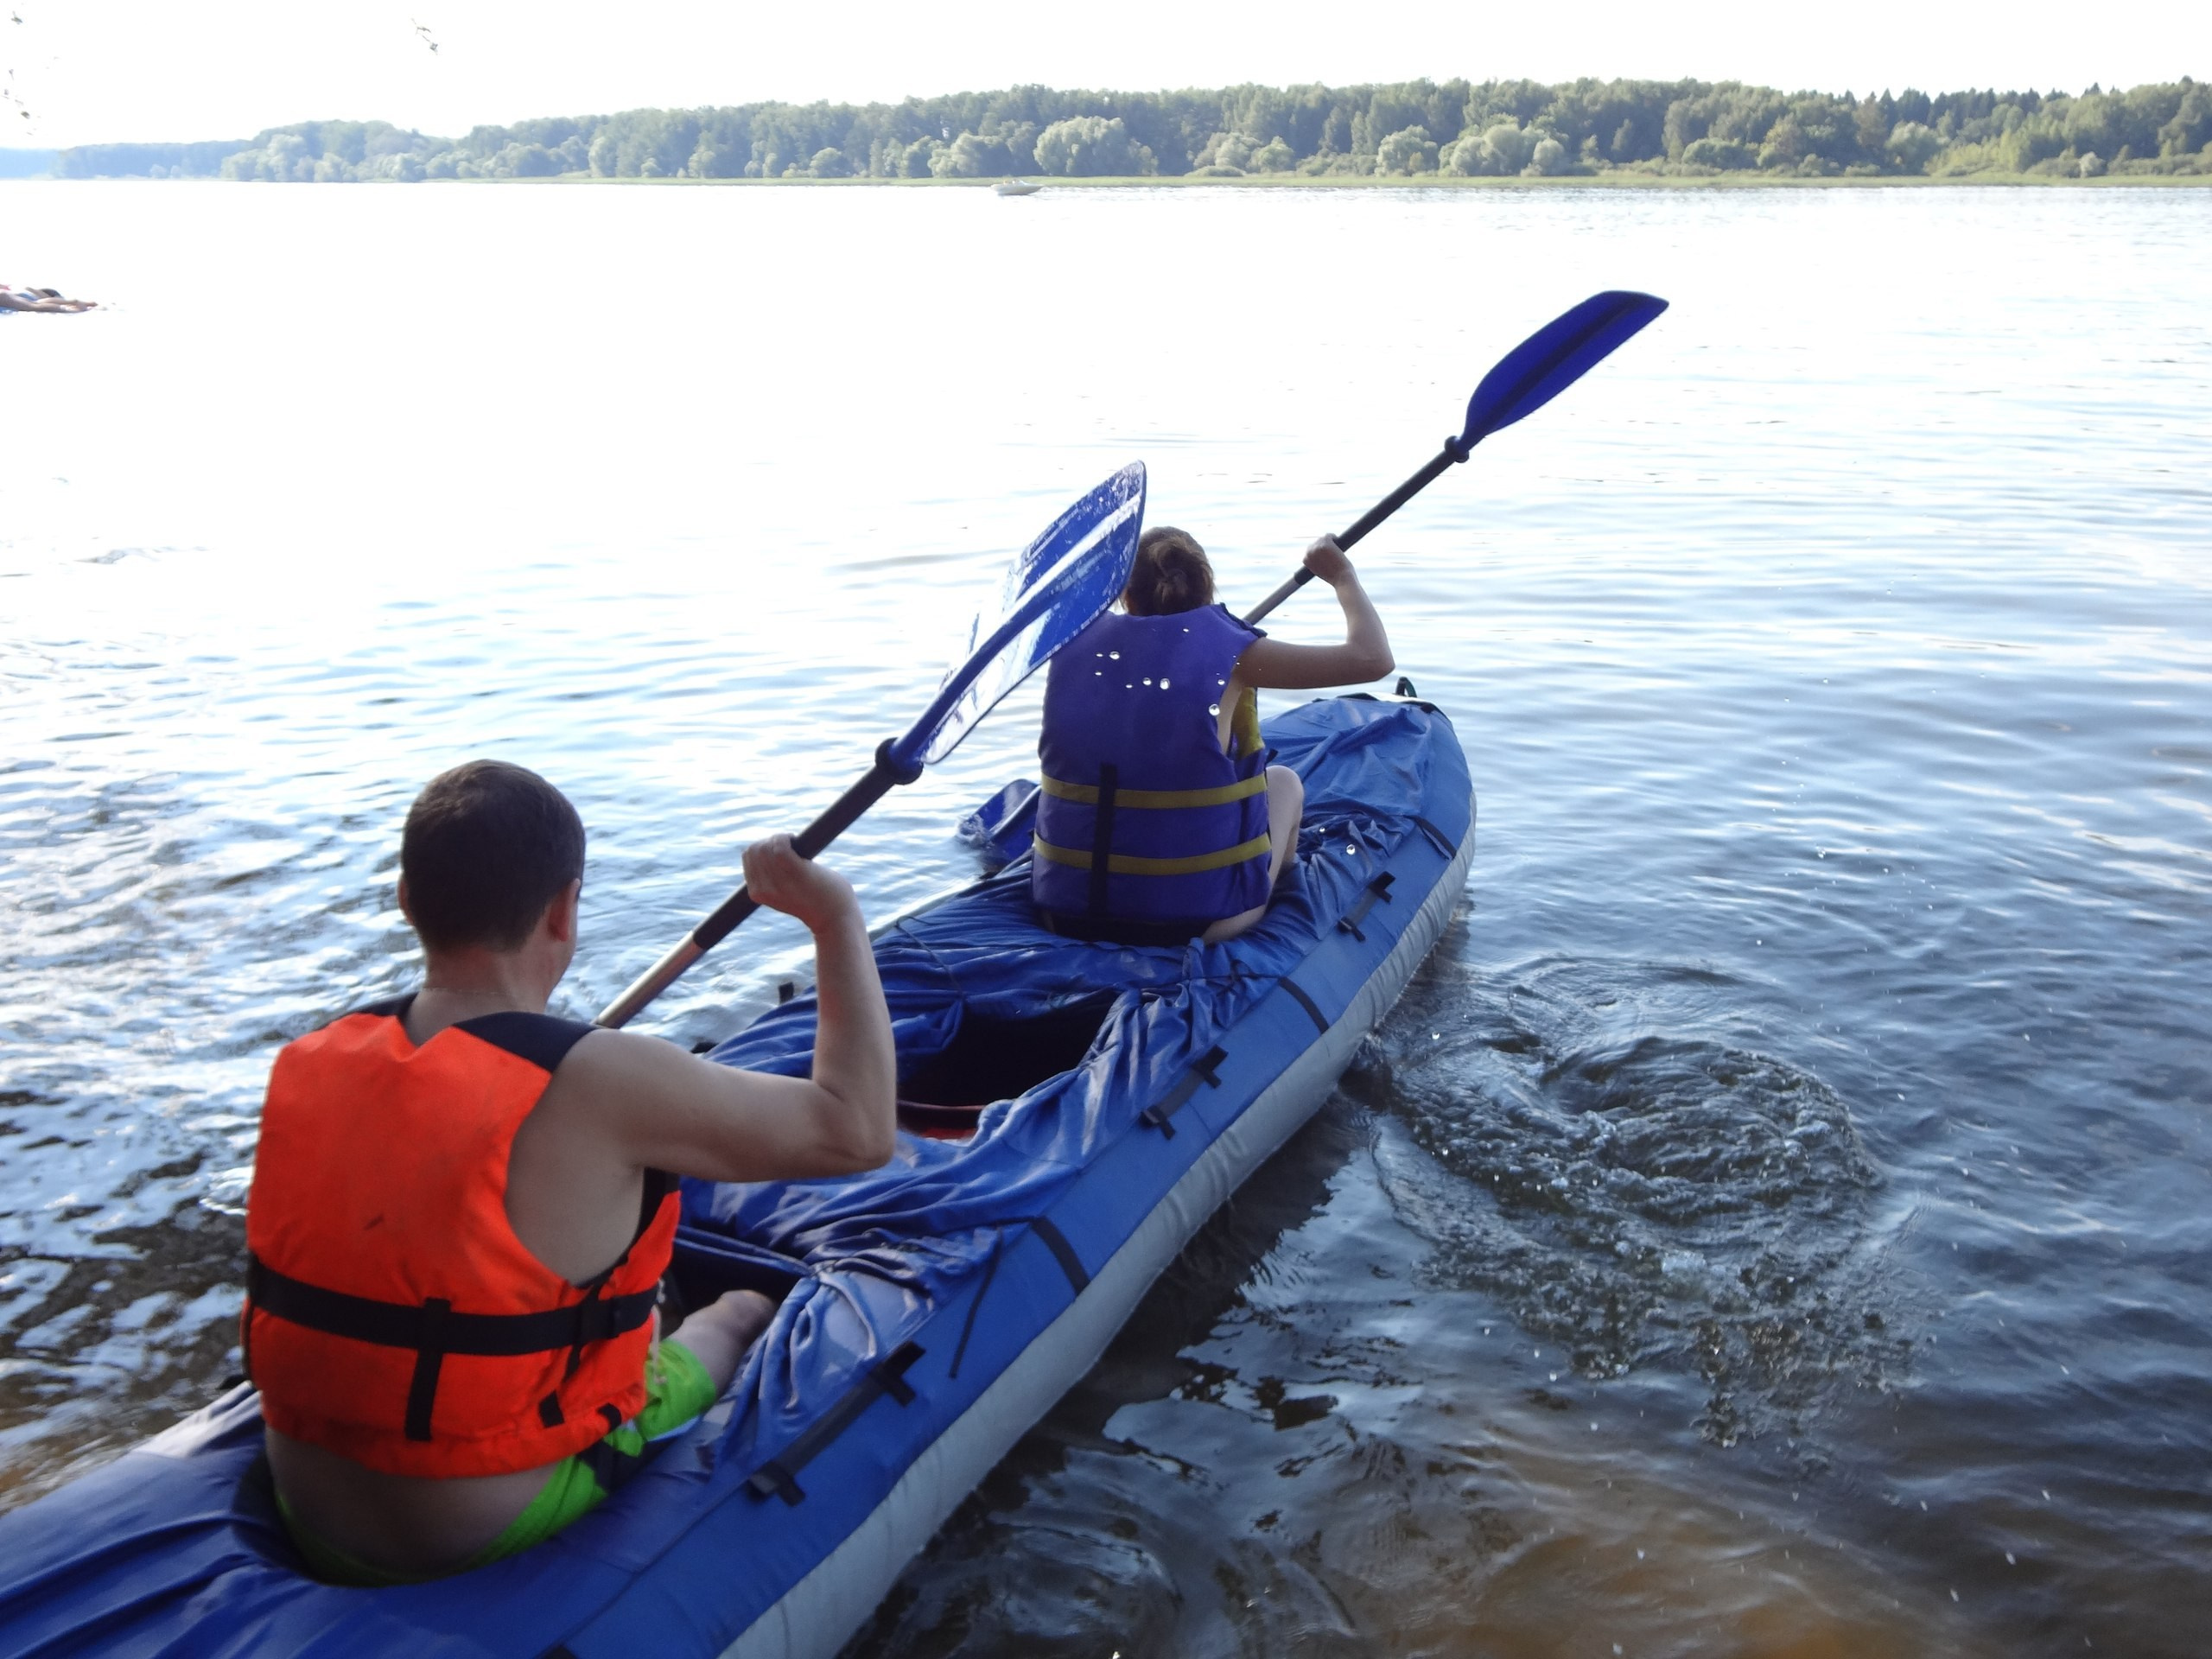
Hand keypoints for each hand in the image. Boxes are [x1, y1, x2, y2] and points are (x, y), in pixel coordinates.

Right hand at [742, 835, 858, 932]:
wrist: (835, 919)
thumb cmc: (815, 901)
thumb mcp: (785, 893)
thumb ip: (773, 879)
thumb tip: (767, 850)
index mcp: (757, 893)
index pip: (748, 855)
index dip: (764, 846)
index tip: (782, 849)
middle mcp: (763, 889)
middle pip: (755, 849)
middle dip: (771, 840)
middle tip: (790, 846)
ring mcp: (778, 882)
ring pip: (766, 846)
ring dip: (780, 838)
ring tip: (795, 844)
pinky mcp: (796, 873)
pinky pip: (780, 846)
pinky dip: (786, 838)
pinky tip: (796, 840)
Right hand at [1303, 535, 1354, 586]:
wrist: (1341, 578)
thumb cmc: (1334, 577)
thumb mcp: (1321, 571)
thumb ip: (1318, 563)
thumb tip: (1322, 555)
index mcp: (1306, 560)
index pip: (1309, 550)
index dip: (1318, 551)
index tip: (1326, 553)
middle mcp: (1309, 553)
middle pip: (1315, 543)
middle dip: (1323, 545)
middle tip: (1332, 550)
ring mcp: (1317, 547)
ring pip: (1322, 538)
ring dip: (1329, 541)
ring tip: (1336, 549)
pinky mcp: (1326, 543)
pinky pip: (1329, 535)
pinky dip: (1333, 537)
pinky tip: (1338, 541)